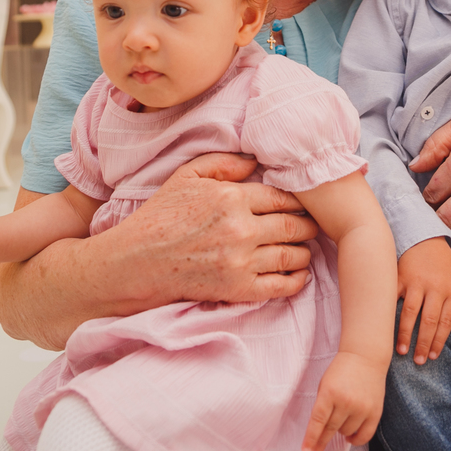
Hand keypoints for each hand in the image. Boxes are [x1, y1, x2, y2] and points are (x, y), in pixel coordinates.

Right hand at [135, 152, 319, 304]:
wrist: (137, 262)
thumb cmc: (160, 216)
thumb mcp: (187, 176)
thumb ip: (223, 163)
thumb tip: (255, 162)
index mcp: (230, 198)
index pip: (280, 197)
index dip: (297, 200)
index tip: (304, 203)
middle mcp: (240, 229)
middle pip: (292, 225)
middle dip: (308, 225)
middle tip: (313, 224)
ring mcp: (241, 262)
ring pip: (291, 255)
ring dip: (304, 252)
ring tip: (306, 248)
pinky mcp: (237, 289)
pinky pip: (280, 286)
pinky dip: (296, 280)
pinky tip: (299, 274)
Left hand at [301, 352, 385, 450]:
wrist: (365, 357)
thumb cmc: (341, 370)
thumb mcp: (325, 384)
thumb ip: (322, 406)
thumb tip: (320, 431)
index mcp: (330, 392)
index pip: (318, 420)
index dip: (311, 438)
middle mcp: (346, 401)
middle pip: (331, 429)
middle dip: (321, 443)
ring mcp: (362, 407)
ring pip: (346, 432)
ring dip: (340, 431)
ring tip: (340, 420)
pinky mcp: (375, 411)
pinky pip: (365, 435)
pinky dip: (356, 440)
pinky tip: (349, 438)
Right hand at [395, 238, 450, 364]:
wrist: (426, 237)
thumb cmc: (443, 265)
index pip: (446, 321)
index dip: (439, 341)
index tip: (433, 356)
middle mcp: (435, 287)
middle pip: (430, 320)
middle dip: (424, 343)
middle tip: (419, 361)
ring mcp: (417, 281)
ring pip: (411, 312)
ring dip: (406, 334)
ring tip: (402, 351)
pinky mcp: (401, 276)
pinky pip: (394, 297)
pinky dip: (390, 312)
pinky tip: (385, 327)